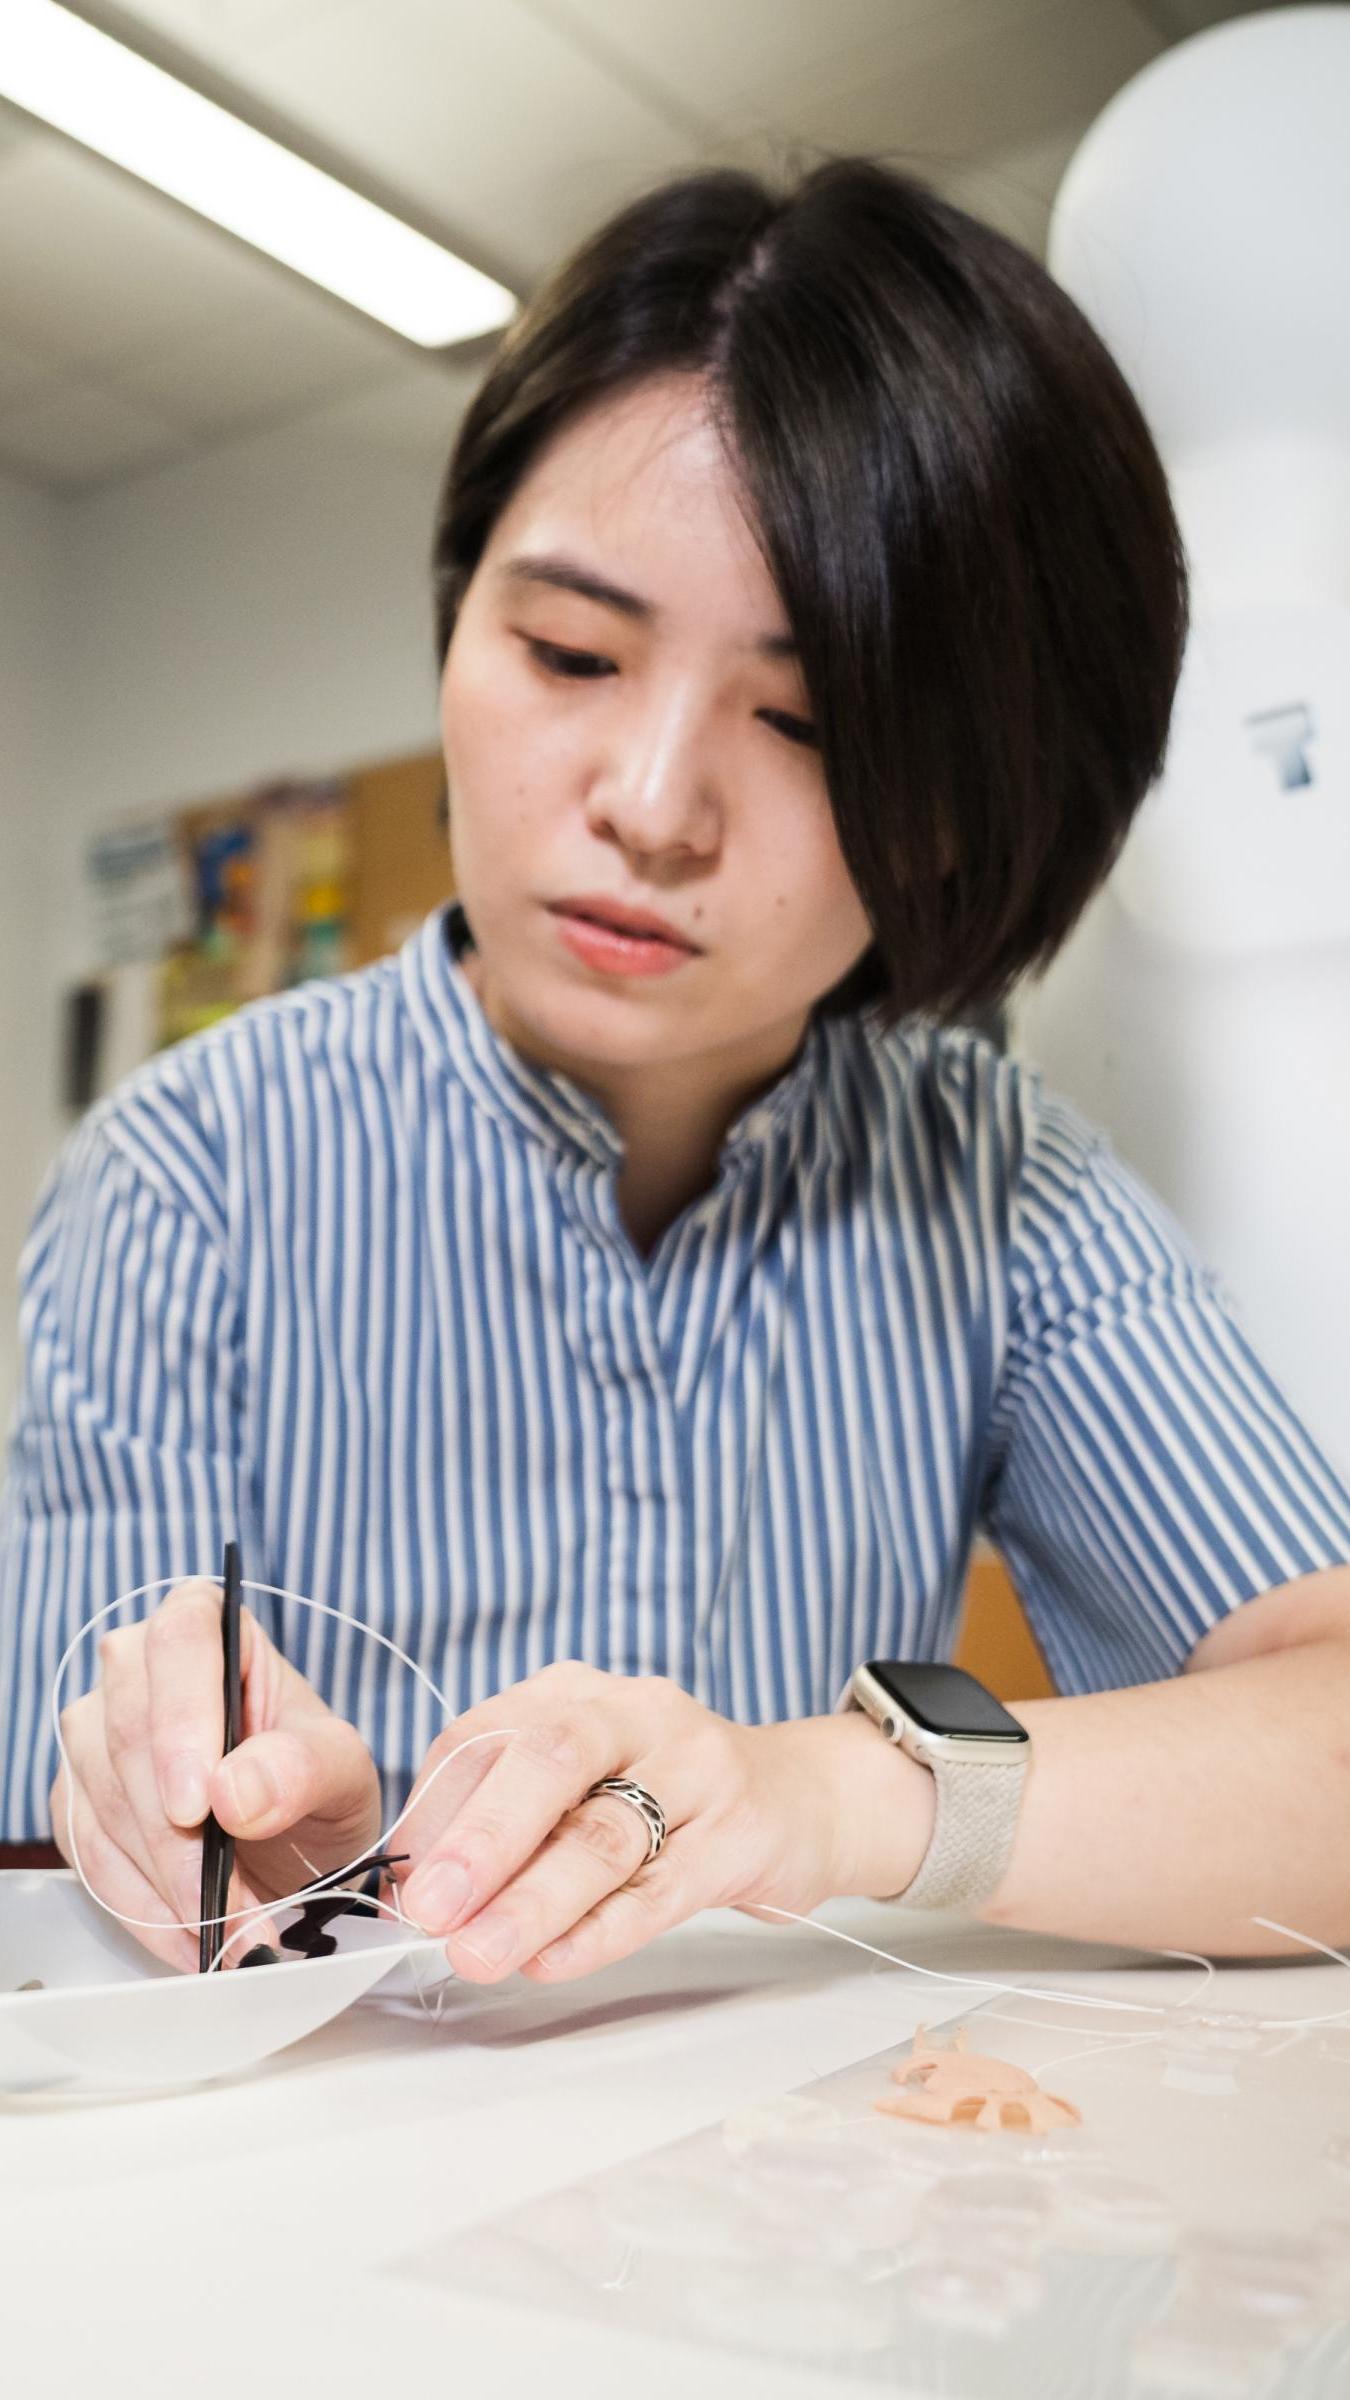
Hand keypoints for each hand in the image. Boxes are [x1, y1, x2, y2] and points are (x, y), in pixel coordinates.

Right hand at [51, 1578, 382, 1970]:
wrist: (294, 1834)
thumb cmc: (316, 1779)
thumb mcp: (342, 1769)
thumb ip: (301, 1768)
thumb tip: (234, 1793)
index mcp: (206, 1622)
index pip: (180, 1644)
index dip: (181, 1725)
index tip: (197, 1808)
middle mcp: (136, 1665)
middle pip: (131, 1737)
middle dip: (182, 1842)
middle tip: (235, 1911)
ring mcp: (94, 1730)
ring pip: (102, 1802)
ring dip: (166, 1885)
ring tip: (229, 1934)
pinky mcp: (75, 1796)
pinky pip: (86, 1853)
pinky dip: (139, 1907)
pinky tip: (189, 1938)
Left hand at [395, 1662, 932, 1984]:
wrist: (802, 1798)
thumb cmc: (666, 1798)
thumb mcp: (584, 1783)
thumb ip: (509, 1824)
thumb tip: (418, 1893)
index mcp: (576, 1693)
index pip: (486, 1735)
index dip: (437, 1811)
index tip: (402, 1884)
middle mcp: (635, 1712)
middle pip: (550, 1760)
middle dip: (483, 1837)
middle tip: (433, 1909)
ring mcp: (696, 1768)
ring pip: (604, 1833)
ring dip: (533, 1900)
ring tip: (479, 1954)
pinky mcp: (741, 1834)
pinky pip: (661, 1888)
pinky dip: (600, 1929)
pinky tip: (552, 1961)